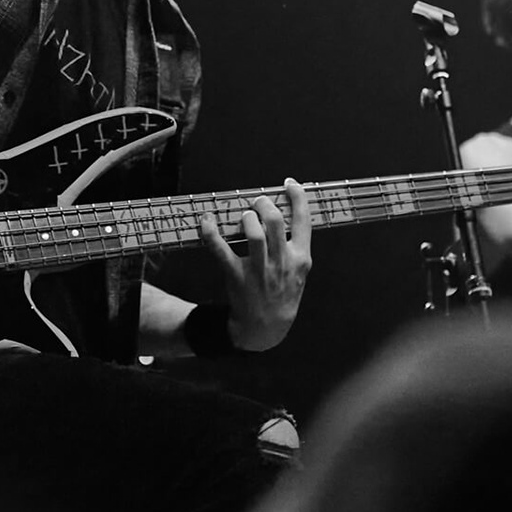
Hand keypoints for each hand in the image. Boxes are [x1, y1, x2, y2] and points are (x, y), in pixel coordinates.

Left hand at [199, 180, 311, 351]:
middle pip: (275, 222)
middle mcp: (282, 263)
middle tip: (258, 202)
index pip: (304, 221)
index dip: (298, 197)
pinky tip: (207, 220)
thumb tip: (283, 212)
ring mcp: (260, 271)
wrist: (266, 327)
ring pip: (254, 234)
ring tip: (244, 215)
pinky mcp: (237, 277)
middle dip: (264, 204)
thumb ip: (294, 245)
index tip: (289, 184)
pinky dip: (211, 233)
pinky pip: (221, 251)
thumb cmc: (282, 292)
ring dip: (246, 217)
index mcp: (301, 258)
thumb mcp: (298, 271)